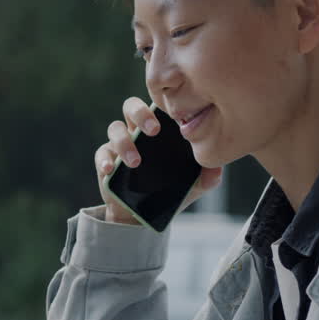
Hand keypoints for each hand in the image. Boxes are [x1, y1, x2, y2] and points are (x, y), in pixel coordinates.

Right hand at [94, 96, 222, 224]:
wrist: (144, 215)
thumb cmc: (170, 190)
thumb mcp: (193, 186)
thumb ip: (207, 177)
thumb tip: (217, 170)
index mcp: (159, 129)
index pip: (158, 105)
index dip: (162, 104)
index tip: (174, 118)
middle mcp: (137, 131)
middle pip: (131, 106)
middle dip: (140, 113)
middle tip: (153, 131)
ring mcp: (119, 144)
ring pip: (114, 128)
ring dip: (124, 142)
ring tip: (136, 162)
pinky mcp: (106, 160)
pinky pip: (101, 154)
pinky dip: (105, 160)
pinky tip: (110, 170)